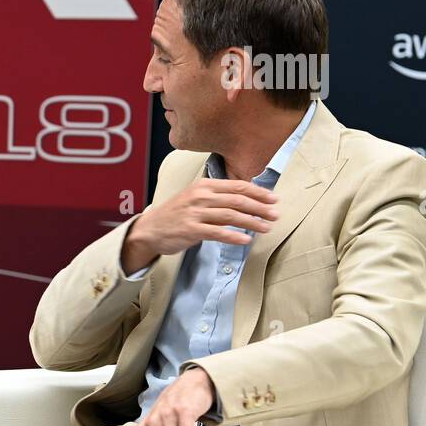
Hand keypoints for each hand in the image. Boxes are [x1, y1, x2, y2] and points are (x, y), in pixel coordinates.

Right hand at [122, 178, 279, 272]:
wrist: (150, 229)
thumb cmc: (176, 214)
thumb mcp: (195, 198)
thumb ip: (218, 197)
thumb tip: (247, 201)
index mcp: (204, 186)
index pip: (237, 186)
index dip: (258, 193)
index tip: (274, 199)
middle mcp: (200, 197)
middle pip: (237, 200)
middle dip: (260, 208)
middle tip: (275, 214)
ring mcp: (195, 213)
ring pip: (231, 216)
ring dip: (252, 222)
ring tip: (266, 228)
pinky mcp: (190, 230)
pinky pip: (217, 233)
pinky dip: (234, 237)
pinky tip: (246, 240)